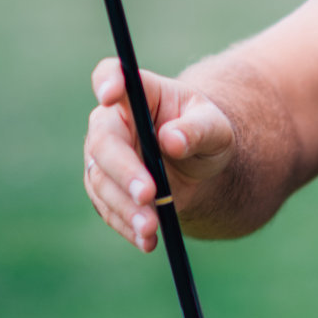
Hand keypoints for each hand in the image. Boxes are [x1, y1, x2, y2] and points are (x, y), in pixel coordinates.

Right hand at [84, 58, 236, 251]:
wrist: (201, 166)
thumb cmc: (206, 135)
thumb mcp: (215, 128)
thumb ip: (197, 130)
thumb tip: (172, 140)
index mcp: (137, 93)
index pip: (111, 75)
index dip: (107, 82)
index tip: (110, 94)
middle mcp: (111, 122)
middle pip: (104, 143)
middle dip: (125, 171)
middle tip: (148, 194)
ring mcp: (103, 156)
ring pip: (102, 182)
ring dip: (125, 208)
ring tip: (151, 229)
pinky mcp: (105, 187)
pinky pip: (109, 208)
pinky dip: (127, 226)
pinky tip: (147, 242)